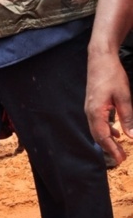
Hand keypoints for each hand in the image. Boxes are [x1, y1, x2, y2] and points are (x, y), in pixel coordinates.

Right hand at [85, 51, 131, 165]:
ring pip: (97, 130)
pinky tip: (117, 132)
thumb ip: (128, 118)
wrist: (100, 58)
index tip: (121, 160)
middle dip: (109, 148)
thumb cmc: (112, 75)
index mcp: (96, 111)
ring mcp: (90, 108)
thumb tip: (132, 137)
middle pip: (98, 136)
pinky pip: (98, 122)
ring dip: (108, 140)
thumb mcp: (124, 97)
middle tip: (122, 159)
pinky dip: (106, 130)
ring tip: (119, 149)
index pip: (103, 136)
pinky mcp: (93, 104)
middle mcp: (90, 112)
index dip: (112, 149)